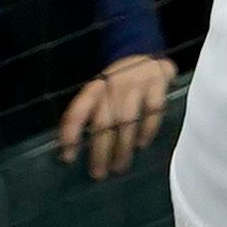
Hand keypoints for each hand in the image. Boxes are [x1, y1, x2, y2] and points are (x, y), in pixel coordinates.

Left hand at [54, 53, 177, 179]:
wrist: (144, 52)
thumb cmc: (116, 84)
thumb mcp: (99, 92)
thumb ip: (89, 114)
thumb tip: (70, 151)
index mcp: (94, 88)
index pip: (77, 111)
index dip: (70, 134)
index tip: (68, 158)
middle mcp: (113, 84)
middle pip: (103, 121)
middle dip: (100, 151)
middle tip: (99, 173)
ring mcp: (137, 82)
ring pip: (126, 120)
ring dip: (122, 147)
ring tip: (119, 166)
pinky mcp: (158, 82)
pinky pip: (152, 110)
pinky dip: (147, 129)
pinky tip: (142, 144)